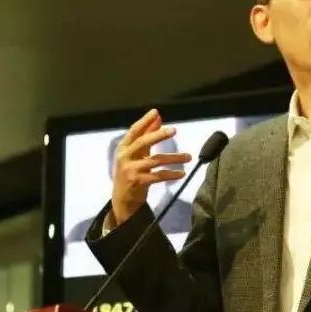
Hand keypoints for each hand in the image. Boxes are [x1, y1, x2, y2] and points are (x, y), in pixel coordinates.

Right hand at [110, 109, 191, 225]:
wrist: (122, 199)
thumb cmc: (131, 172)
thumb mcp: (136, 154)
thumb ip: (146, 136)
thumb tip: (158, 117)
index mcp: (123, 148)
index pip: (134, 131)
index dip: (145, 121)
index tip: (156, 112)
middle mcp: (124, 157)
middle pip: (143, 143)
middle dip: (158, 135)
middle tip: (174, 130)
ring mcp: (130, 170)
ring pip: (155, 160)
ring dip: (174, 158)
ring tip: (188, 156)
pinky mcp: (137, 182)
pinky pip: (158, 176)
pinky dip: (171, 174)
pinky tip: (182, 173)